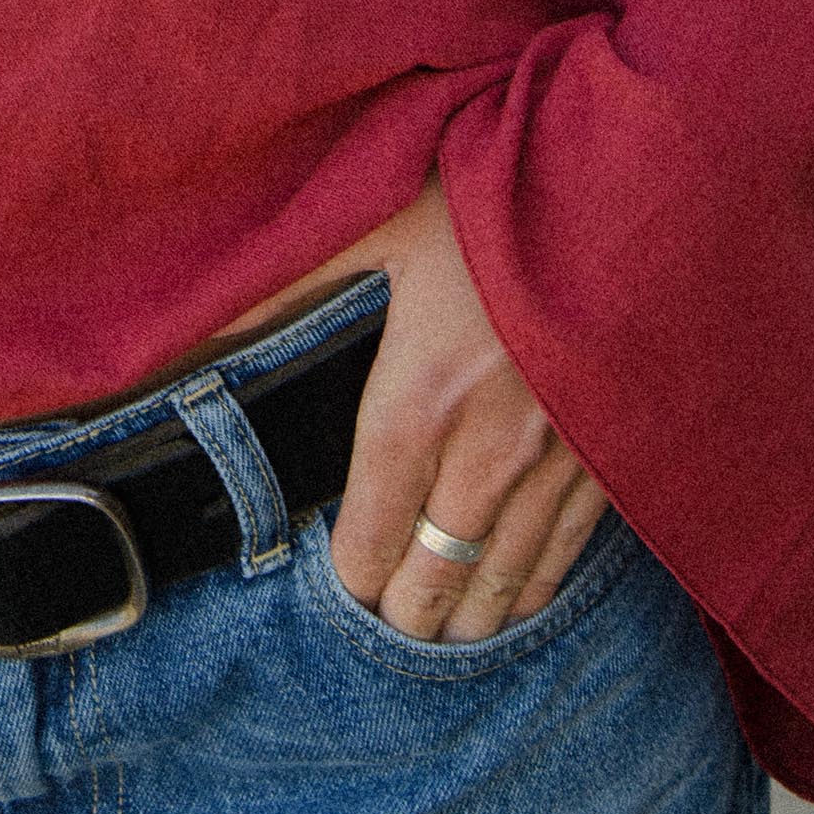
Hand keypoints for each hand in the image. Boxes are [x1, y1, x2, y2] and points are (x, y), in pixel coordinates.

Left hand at [326, 174, 607, 639]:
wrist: (632, 179)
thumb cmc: (493, 190)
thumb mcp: (373, 221)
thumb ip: (280, 287)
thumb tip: (181, 332)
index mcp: (418, 398)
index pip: (371, 536)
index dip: (351, 580)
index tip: (338, 589)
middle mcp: (489, 450)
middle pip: (435, 579)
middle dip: (404, 612)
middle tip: (384, 619)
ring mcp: (561, 463)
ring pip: (503, 584)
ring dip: (467, 619)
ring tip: (441, 634)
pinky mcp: (614, 457)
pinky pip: (569, 556)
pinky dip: (534, 589)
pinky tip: (513, 600)